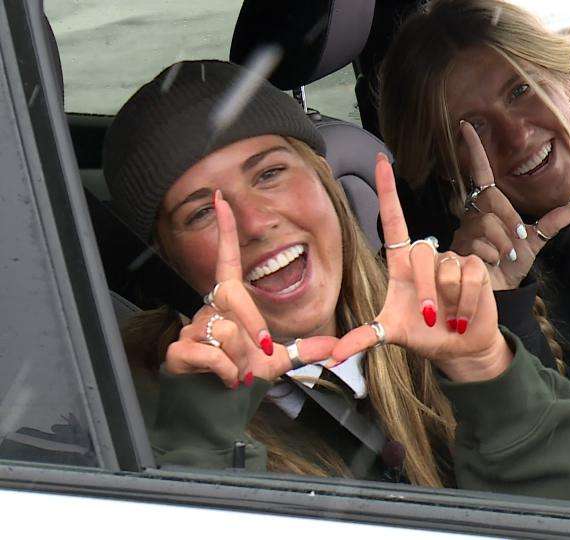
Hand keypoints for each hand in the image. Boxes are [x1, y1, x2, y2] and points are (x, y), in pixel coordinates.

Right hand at [163, 190, 337, 387]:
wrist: (213, 407)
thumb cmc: (239, 376)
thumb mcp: (276, 362)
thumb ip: (303, 350)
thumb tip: (334, 346)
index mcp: (229, 304)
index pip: (227, 261)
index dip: (225, 230)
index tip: (221, 198)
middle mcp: (208, 309)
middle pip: (234, 300)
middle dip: (253, 327)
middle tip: (262, 349)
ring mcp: (191, 329)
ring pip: (227, 333)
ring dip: (240, 360)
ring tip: (235, 371)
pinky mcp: (178, 351)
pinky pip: (213, 356)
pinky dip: (226, 373)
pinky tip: (223, 378)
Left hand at [333, 154, 512, 382]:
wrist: (460, 348)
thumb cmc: (424, 335)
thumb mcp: (391, 335)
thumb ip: (363, 338)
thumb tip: (334, 356)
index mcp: (402, 264)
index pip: (394, 220)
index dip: (388, 191)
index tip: (380, 161)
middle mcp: (427, 257)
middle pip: (422, 255)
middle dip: (427, 293)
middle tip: (432, 319)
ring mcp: (452, 260)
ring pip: (446, 270)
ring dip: (448, 302)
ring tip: (449, 319)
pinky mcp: (475, 267)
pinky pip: (468, 276)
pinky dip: (465, 302)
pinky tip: (464, 315)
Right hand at [450, 122, 569, 289]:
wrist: (498, 292)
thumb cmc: (509, 266)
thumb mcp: (534, 242)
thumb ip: (552, 223)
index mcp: (488, 206)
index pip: (480, 172)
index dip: (475, 150)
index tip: (466, 126)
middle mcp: (471, 213)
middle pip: (492, 200)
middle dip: (510, 223)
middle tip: (515, 242)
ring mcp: (462, 230)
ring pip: (488, 224)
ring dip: (504, 245)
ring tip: (502, 257)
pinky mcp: (458, 247)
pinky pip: (483, 243)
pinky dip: (494, 257)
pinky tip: (489, 264)